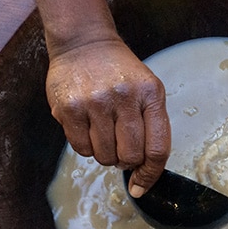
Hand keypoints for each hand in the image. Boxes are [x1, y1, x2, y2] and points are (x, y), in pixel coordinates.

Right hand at [46, 38, 170, 197]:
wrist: (84, 42)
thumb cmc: (119, 72)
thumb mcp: (148, 89)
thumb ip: (151, 127)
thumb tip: (142, 172)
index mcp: (151, 94)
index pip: (157, 148)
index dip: (151, 174)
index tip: (141, 186)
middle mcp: (124, 97)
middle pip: (131, 157)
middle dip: (126, 160)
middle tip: (121, 146)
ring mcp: (96, 102)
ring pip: (105, 156)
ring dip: (105, 153)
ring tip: (103, 131)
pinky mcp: (70, 108)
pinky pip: (81, 149)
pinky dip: (86, 147)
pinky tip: (88, 127)